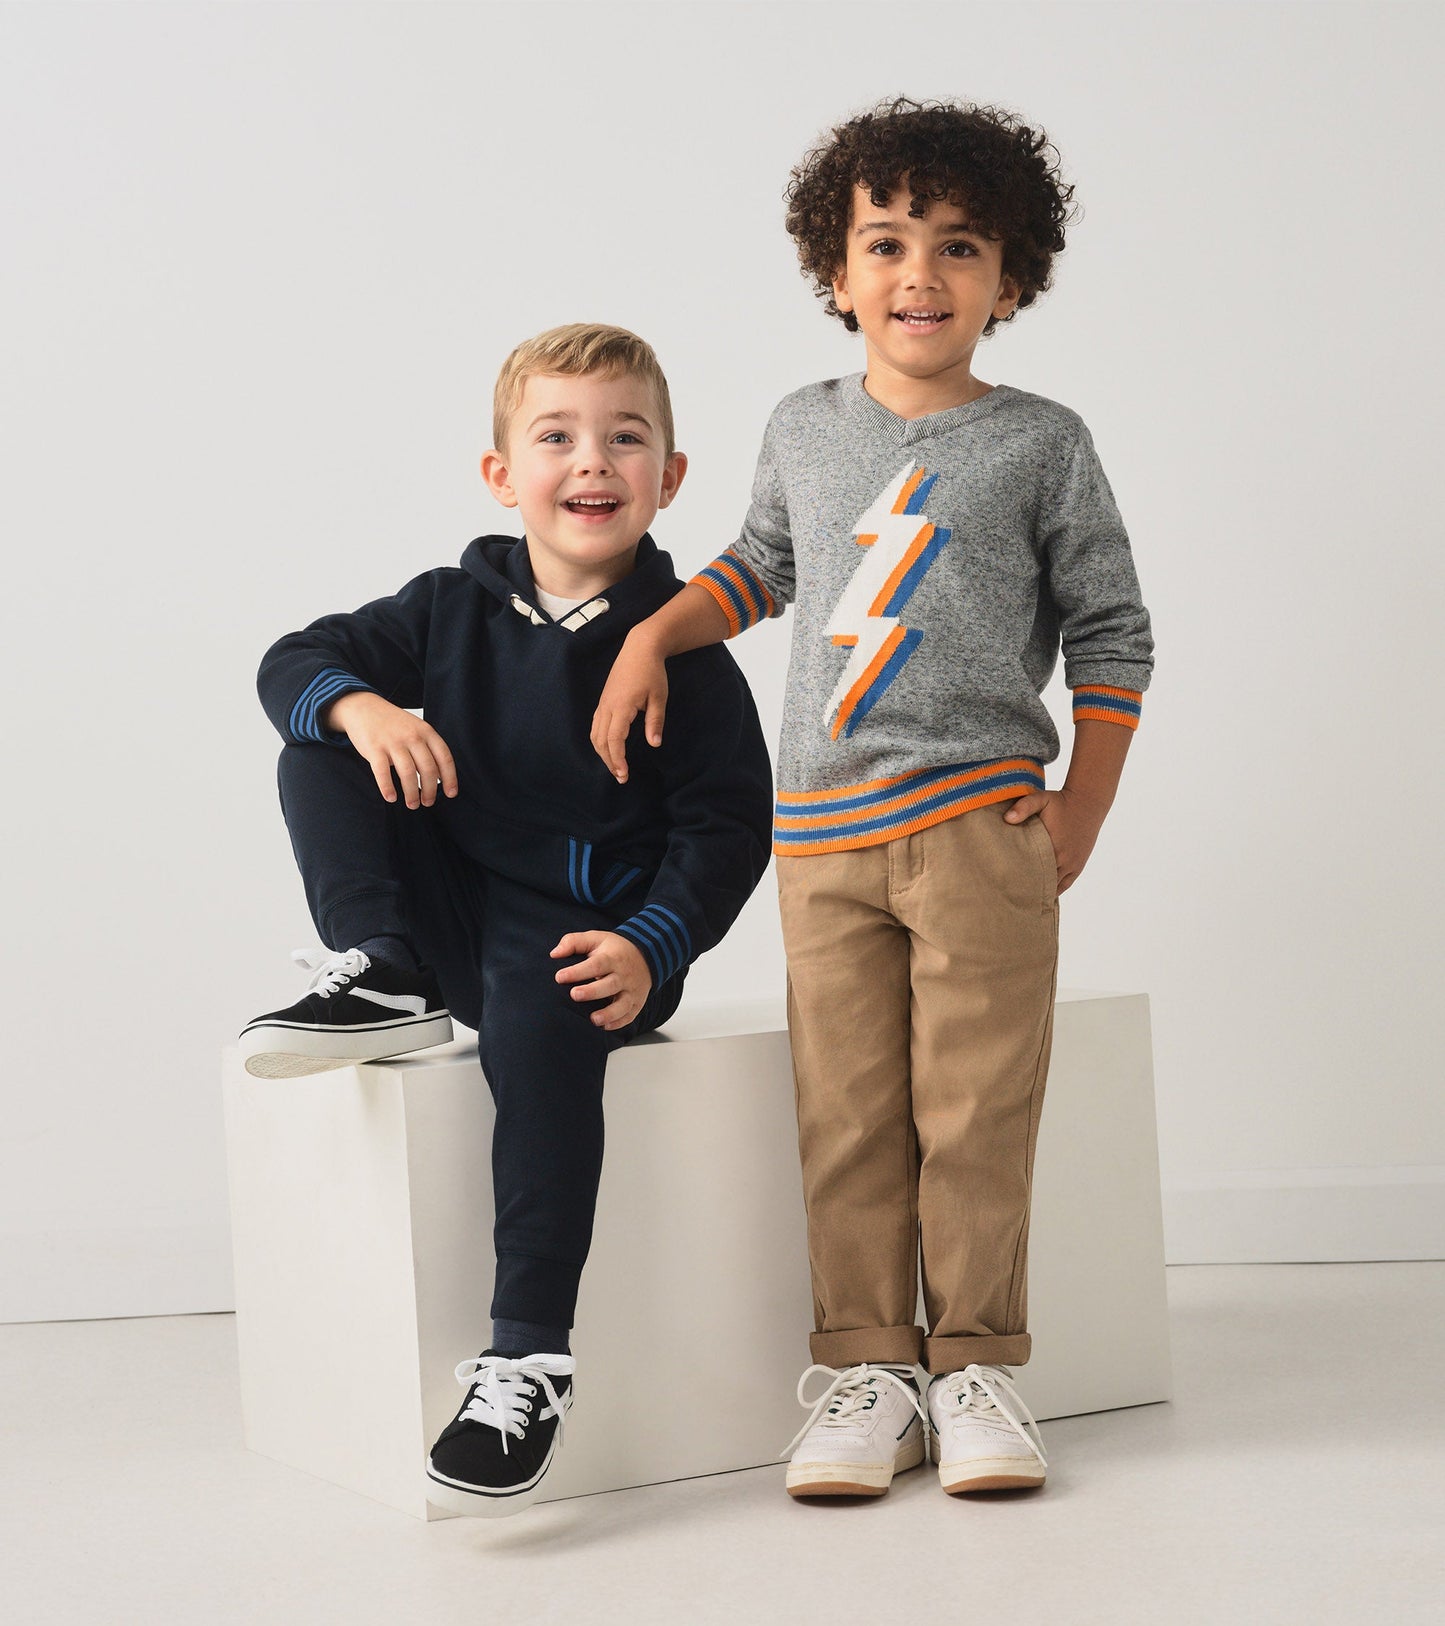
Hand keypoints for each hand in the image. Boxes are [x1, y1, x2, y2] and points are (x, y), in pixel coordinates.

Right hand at [325, 691, 457, 808]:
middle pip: (428, 768)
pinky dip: (388, 788)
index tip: (450, 794)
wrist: (364, 708)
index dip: (450, 778)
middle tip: (428, 803)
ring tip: (412, 805)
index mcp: (426, 732)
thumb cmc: (393, 724)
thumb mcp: (416, 729)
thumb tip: (441, 777)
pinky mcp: (374, 748)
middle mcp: (412, 736)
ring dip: (412, 793)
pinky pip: (382, 772)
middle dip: (431, 790)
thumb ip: (428, 749)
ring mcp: (393, 742)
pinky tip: (391, 798)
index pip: (444, 758)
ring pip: (408, 773)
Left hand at [551, 931, 653, 1030]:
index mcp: (612, 958)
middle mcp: (624, 975)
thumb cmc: (614, 949)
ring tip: (593, 1019)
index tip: (559, 976)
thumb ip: (573, 942)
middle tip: (574, 995)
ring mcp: (632, 990)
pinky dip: (619, 1022)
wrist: (646, 954)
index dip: (578, 971)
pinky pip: (630, 1015)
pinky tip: (605, 1027)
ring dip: (609, 1013)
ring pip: (622, 1004)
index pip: (596, 964)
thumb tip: (554, 954)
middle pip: (610, 984)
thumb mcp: (595, 938)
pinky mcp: (636, 1003)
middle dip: (592, 991)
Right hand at [590, 631, 667, 784]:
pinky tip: (609, 748)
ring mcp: (603, 703)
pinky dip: (600, 741)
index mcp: (621, 706)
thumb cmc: (652, 672)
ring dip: (602, 753)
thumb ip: (655, 721)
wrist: (639, 648)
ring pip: (594, 734)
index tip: (624, 774)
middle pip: (600, 741)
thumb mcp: (659, 697)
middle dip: (609, 761)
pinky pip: (596, 726)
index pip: (614, 740)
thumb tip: (654, 744)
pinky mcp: (603, 701)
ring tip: (615, 767)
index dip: (617, 759)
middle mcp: (607, 706)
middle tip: (622, 778)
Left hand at [1003, 788, 1105, 894]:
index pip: (1030, 868)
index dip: (1017, 877)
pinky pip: (1064, 885)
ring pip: (1053, 885)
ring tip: (1021, 900)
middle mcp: (1063, 858)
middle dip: (1026, 886)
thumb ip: (1024, 807)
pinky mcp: (1078, 866)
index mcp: (1051, 845)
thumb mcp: (1042, 799)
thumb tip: (1007, 819)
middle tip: (1008, 895)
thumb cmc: (1061, 802)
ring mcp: (1072, 864)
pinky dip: (1053, 891)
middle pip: (1040, 880)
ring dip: (1039, 890)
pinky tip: (1040, 897)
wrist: (1088, 803)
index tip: (1004, 883)